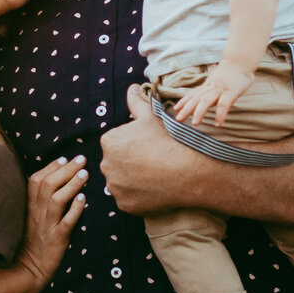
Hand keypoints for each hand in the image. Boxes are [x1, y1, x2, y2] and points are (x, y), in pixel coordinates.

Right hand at [12, 155, 88, 288]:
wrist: (28, 268)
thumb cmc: (34, 240)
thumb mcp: (33, 217)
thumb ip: (41, 200)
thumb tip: (57, 180)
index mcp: (30, 206)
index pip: (37, 179)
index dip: (51, 166)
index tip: (65, 158)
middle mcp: (37, 213)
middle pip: (48, 185)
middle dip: (66, 169)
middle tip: (81, 159)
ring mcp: (47, 226)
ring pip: (57, 200)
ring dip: (72, 184)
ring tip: (85, 173)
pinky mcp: (56, 239)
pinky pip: (66, 222)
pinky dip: (75, 209)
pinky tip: (84, 199)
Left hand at [101, 85, 191, 215]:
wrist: (188, 171)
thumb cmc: (169, 141)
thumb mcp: (152, 117)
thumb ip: (137, 102)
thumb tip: (132, 88)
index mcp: (109, 141)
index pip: (116, 143)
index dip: (133, 144)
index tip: (148, 147)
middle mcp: (106, 164)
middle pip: (116, 163)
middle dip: (129, 163)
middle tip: (152, 162)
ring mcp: (114, 187)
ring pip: (120, 182)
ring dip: (131, 180)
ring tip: (153, 176)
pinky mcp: (124, 204)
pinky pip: (127, 199)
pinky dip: (137, 196)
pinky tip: (153, 189)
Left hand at [170, 60, 254, 128]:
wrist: (241, 61)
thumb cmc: (232, 73)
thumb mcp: (219, 81)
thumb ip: (213, 90)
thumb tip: (210, 101)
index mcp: (208, 84)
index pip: (194, 93)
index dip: (184, 101)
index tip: (176, 109)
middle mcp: (211, 86)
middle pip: (196, 98)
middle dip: (186, 108)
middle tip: (178, 119)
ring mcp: (220, 88)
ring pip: (206, 100)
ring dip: (199, 112)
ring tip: (195, 123)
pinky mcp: (231, 91)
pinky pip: (224, 104)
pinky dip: (220, 114)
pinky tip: (218, 124)